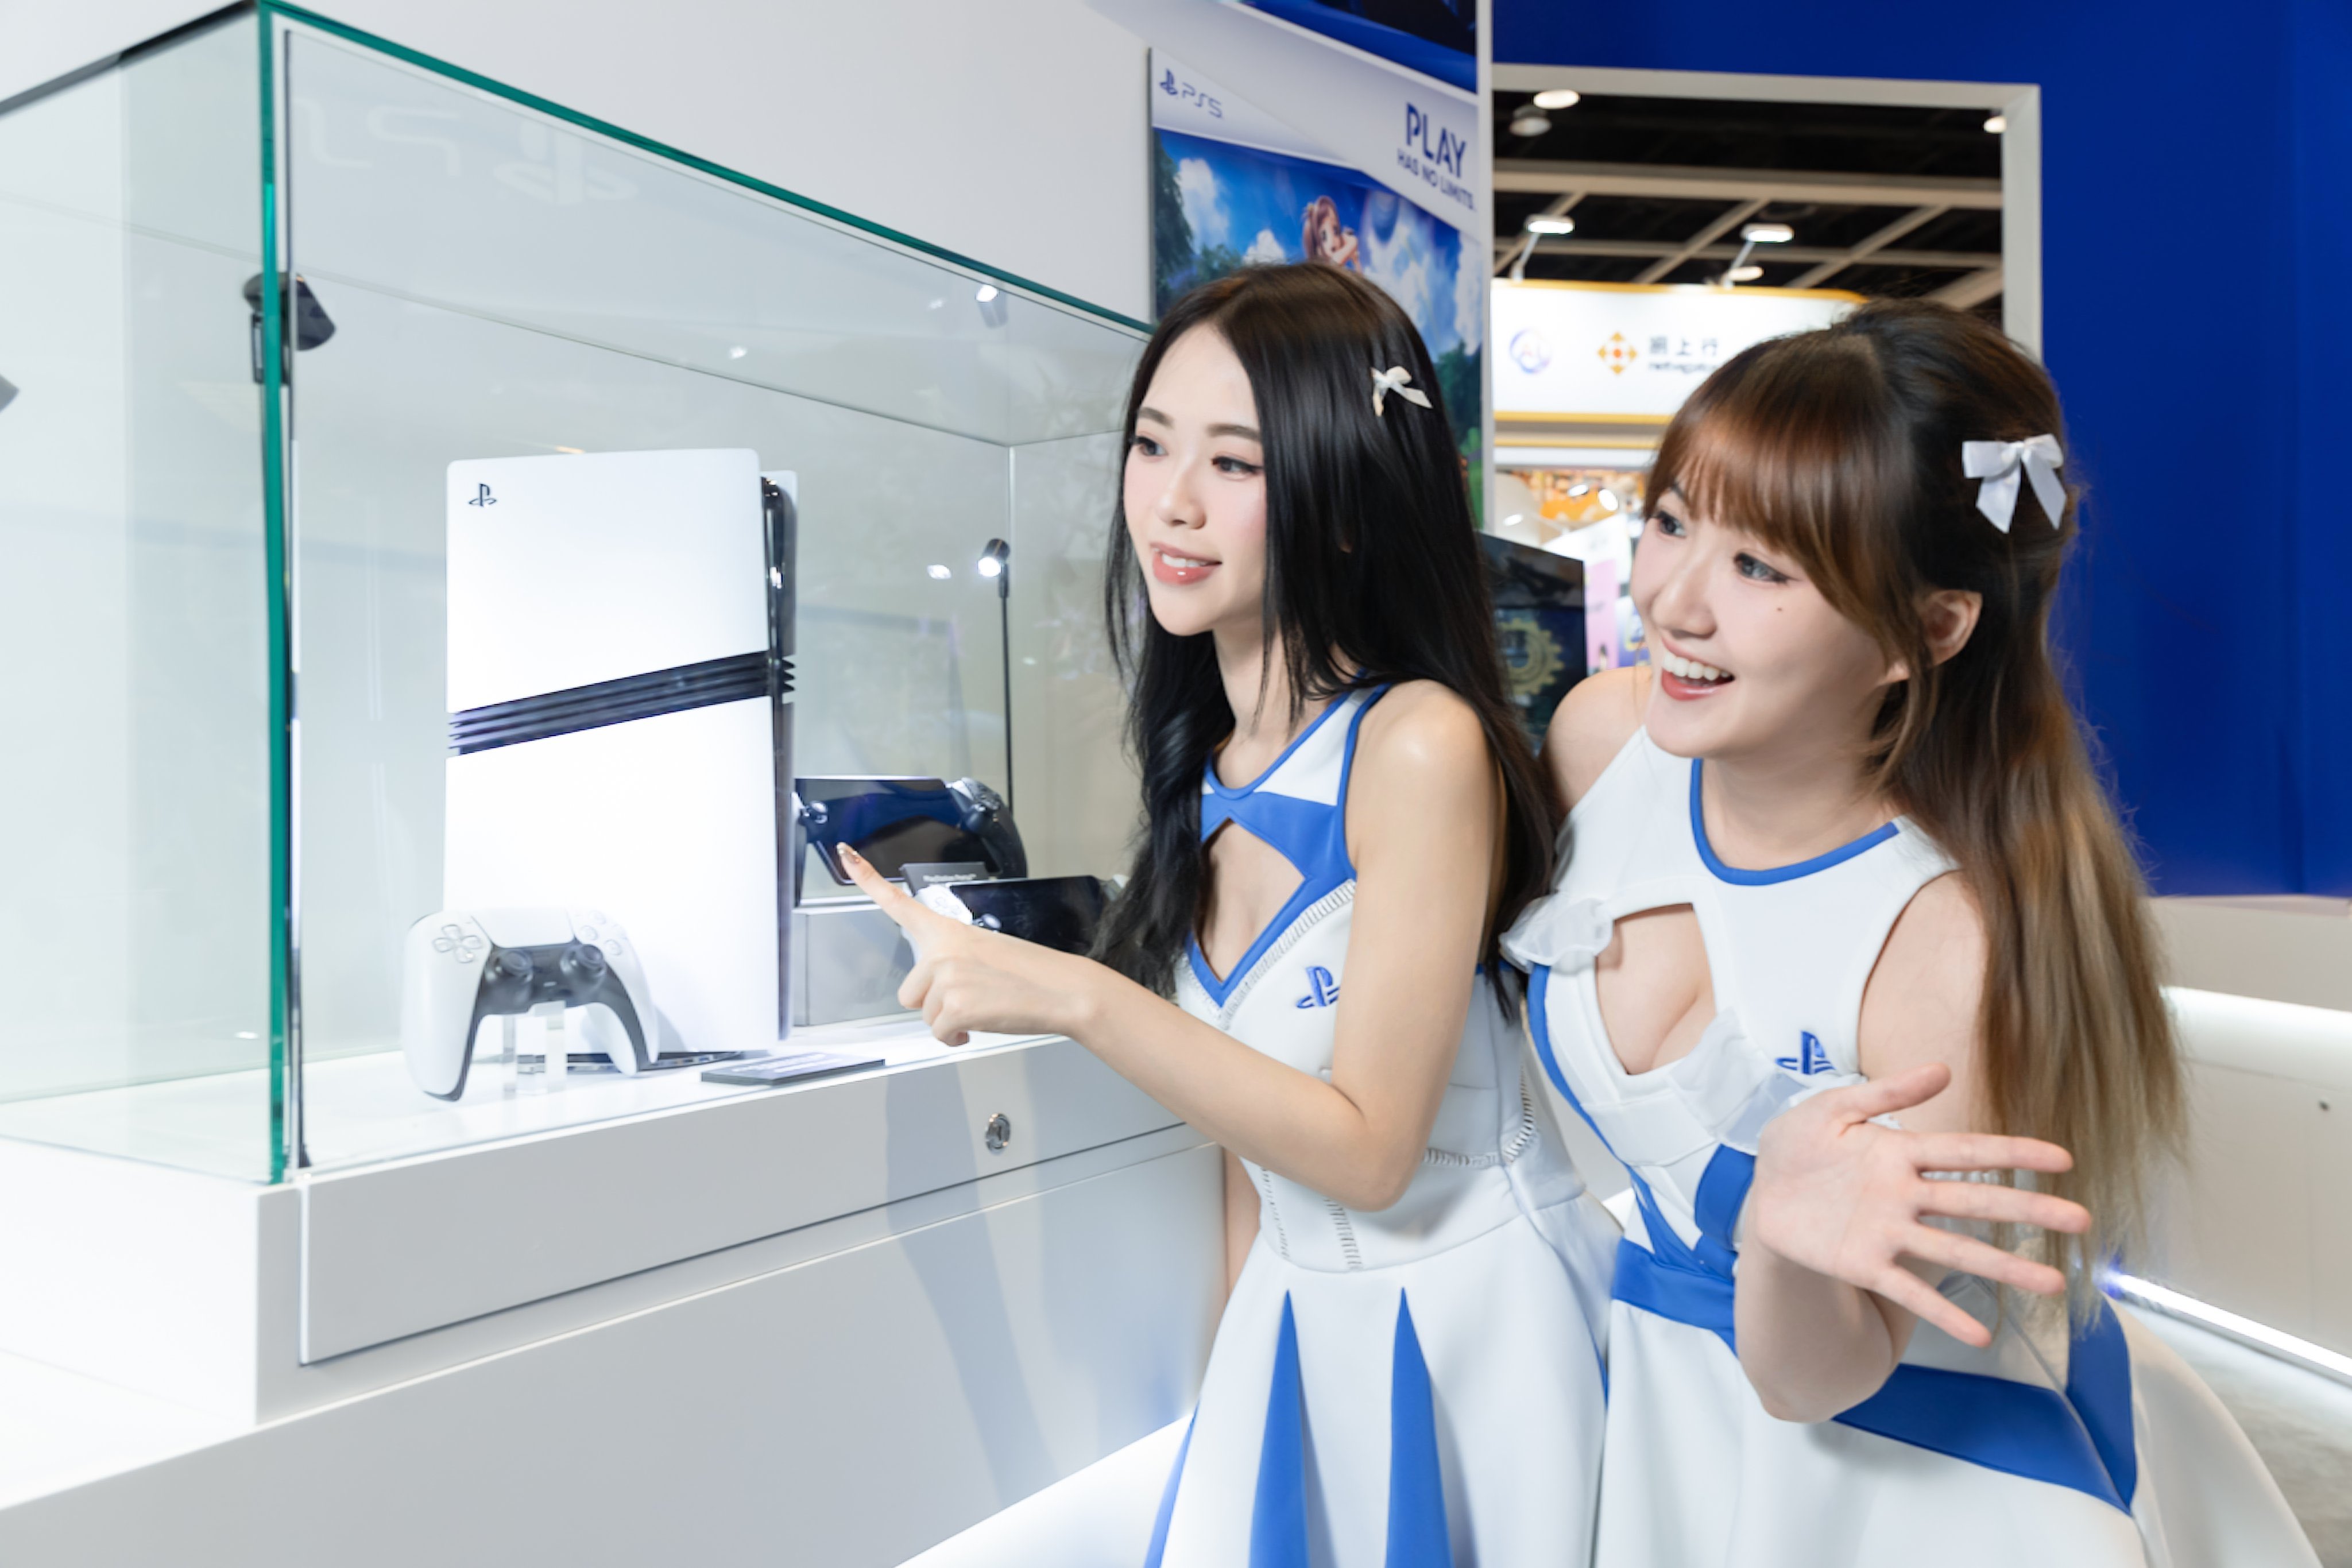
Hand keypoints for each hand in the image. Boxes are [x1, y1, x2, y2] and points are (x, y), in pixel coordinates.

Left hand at [837, 847, 1094, 1046]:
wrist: (1063, 990)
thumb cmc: (1030, 973)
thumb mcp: (985, 951)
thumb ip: (951, 959)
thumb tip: (937, 986)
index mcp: (948, 931)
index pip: (899, 901)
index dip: (866, 877)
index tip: (844, 853)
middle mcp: (942, 950)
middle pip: (910, 993)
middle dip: (935, 1005)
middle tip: (975, 997)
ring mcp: (947, 977)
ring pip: (925, 1016)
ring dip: (949, 1022)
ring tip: (985, 1008)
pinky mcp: (955, 1006)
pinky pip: (940, 1034)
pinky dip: (957, 1038)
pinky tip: (980, 1026)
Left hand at [1744, 1063, 2090, 1347]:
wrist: (1761, 1192)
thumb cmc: (1800, 1145)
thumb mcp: (1834, 1108)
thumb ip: (1885, 1093)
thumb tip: (1943, 1069)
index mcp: (1900, 1152)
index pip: (1967, 1151)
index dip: (2013, 1153)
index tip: (2063, 1160)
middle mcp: (1905, 1195)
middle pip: (1975, 1202)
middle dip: (2028, 1210)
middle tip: (2081, 1220)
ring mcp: (1889, 1233)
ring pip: (1955, 1250)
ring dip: (2003, 1267)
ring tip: (2053, 1283)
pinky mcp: (1865, 1264)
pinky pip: (1909, 1291)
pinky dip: (1943, 1313)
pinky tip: (1980, 1335)